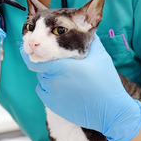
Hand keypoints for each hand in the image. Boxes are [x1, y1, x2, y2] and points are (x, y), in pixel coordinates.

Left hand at [20, 37, 140, 140]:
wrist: (110, 110)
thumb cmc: (106, 82)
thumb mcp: (100, 55)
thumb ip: (89, 40)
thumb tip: (83, 29)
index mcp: (61, 67)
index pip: (33, 60)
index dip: (30, 54)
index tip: (31, 49)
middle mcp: (52, 81)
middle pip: (40, 68)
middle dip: (46, 63)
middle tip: (60, 62)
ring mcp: (51, 95)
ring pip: (42, 79)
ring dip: (48, 75)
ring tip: (66, 76)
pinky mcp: (53, 106)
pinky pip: (43, 92)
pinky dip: (48, 87)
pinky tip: (63, 86)